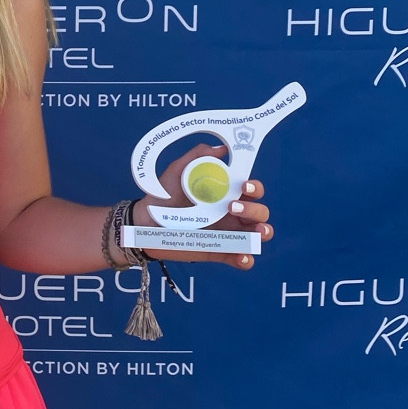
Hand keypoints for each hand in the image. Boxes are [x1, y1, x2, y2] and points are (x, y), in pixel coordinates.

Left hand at [133, 142, 271, 270]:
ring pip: (256, 236)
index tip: (243, 187)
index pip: (252, 190)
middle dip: (256, 210)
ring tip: (255, 232)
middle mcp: (232, 214)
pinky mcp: (218, 251)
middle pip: (260, 212)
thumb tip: (221, 148)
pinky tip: (241, 256)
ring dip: (262, 233)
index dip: (255, 188)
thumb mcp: (179, 170)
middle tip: (232, 208)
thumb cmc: (164, 194)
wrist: (145, 221)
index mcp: (226, 193)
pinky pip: (240, 259)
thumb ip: (198, 156)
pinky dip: (246, 259)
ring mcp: (227, 234)